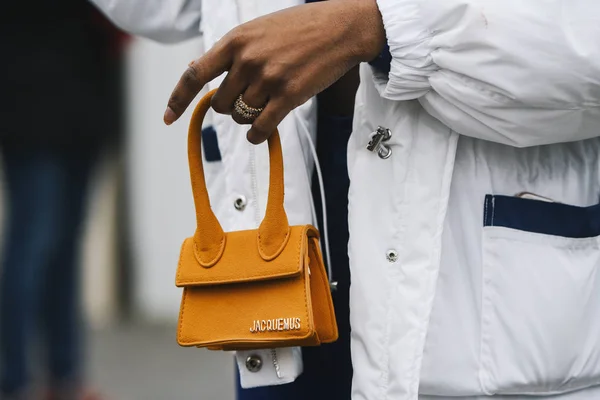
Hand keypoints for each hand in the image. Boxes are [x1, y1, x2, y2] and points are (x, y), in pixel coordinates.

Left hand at [164, 0, 384, 143]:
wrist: (339, 27)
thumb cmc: (299, 27)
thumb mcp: (258, 30)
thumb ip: (232, 51)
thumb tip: (203, 72)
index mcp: (235, 41)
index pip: (195, 74)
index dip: (178, 99)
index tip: (168, 118)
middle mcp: (247, 60)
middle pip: (220, 104)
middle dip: (230, 106)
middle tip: (248, 98)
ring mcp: (268, 79)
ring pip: (241, 116)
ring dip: (248, 117)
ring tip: (266, 103)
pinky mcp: (289, 96)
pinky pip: (261, 128)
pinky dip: (256, 135)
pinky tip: (259, 133)